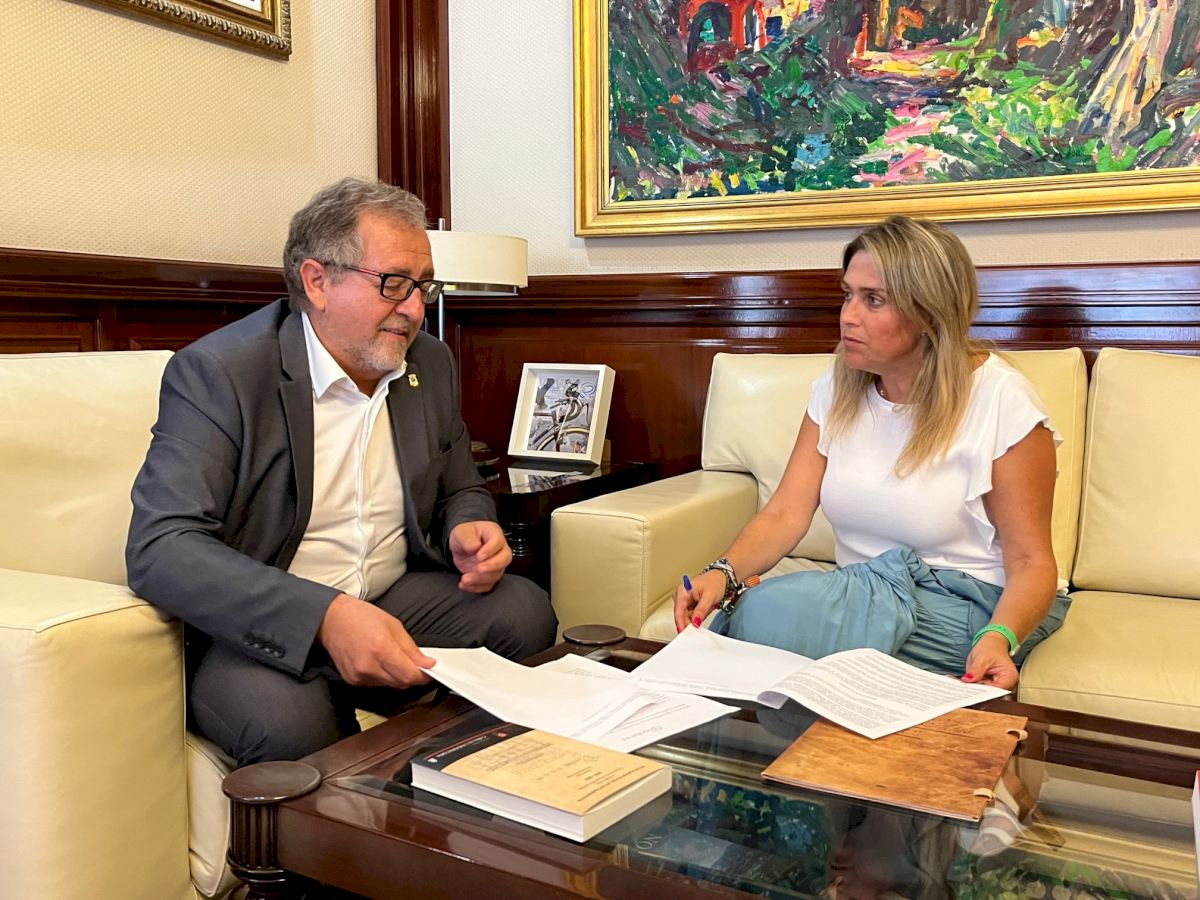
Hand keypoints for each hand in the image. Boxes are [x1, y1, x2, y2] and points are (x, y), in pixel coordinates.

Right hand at [318, 593, 433, 687]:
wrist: (331, 620)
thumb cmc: (359, 617)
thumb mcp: (393, 625)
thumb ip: (411, 648)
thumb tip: (425, 663)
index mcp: (381, 649)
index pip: (409, 675)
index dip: (423, 675)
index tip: (429, 671)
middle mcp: (369, 666)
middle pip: (401, 683)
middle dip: (411, 675)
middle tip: (414, 663)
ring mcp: (359, 675)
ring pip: (390, 685)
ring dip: (397, 675)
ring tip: (391, 657)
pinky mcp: (353, 680)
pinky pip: (376, 684)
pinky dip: (383, 676)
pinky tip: (378, 661)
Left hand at [449, 520, 511, 592]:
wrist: (461, 547)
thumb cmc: (465, 536)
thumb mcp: (461, 532)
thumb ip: (467, 538)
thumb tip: (475, 546)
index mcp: (493, 533)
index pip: (498, 541)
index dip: (490, 550)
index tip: (479, 556)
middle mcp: (499, 549)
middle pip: (505, 558)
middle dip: (492, 566)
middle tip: (479, 569)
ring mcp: (497, 564)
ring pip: (496, 574)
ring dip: (480, 579)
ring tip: (465, 578)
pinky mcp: (490, 575)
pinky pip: (488, 584)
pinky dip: (476, 587)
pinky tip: (464, 584)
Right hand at [673, 570, 726, 632]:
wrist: (721, 578)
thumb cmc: (715, 582)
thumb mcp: (709, 597)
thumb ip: (701, 611)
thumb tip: (695, 623)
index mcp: (683, 591)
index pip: (678, 610)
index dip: (680, 623)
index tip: (683, 632)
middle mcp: (680, 595)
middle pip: (681, 615)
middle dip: (690, 622)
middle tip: (698, 628)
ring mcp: (684, 600)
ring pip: (686, 617)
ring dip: (695, 619)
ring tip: (705, 613)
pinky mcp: (688, 604)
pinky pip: (690, 616)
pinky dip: (696, 618)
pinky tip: (703, 614)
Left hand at [962, 632, 1018, 689]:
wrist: (992, 643)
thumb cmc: (991, 647)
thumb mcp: (982, 657)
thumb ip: (976, 670)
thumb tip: (968, 680)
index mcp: (1009, 677)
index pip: (996, 691)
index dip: (982, 692)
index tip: (970, 691)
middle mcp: (1007, 684)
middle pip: (991, 693)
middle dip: (976, 691)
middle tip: (963, 688)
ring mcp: (999, 685)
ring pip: (985, 693)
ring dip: (974, 689)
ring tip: (964, 684)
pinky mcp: (991, 684)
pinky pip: (982, 688)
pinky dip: (974, 686)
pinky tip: (968, 682)